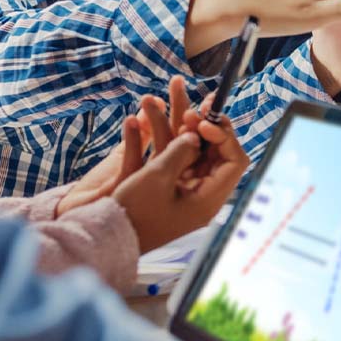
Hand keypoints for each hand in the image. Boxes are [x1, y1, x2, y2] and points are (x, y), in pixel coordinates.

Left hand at [55, 77, 192, 217]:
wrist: (80, 218)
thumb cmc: (105, 189)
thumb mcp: (128, 154)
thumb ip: (144, 132)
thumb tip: (157, 102)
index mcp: (168, 171)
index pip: (186, 138)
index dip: (190, 115)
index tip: (189, 94)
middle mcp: (167, 182)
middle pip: (182, 142)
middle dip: (181, 110)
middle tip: (178, 83)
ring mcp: (151, 190)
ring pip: (162, 152)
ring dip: (156, 121)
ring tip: (149, 98)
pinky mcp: (130, 192)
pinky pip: (135, 164)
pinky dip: (133, 140)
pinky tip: (130, 120)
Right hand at [112, 80, 249, 252]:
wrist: (106, 237)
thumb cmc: (133, 212)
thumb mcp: (157, 176)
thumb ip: (181, 150)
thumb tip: (196, 136)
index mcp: (208, 199)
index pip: (234, 162)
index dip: (224, 137)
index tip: (204, 123)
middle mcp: (203, 195)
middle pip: (217, 153)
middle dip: (207, 127)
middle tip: (196, 107)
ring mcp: (188, 191)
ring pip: (197, 152)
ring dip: (188, 128)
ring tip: (179, 103)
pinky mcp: (172, 188)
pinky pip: (180, 159)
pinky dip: (174, 140)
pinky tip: (163, 121)